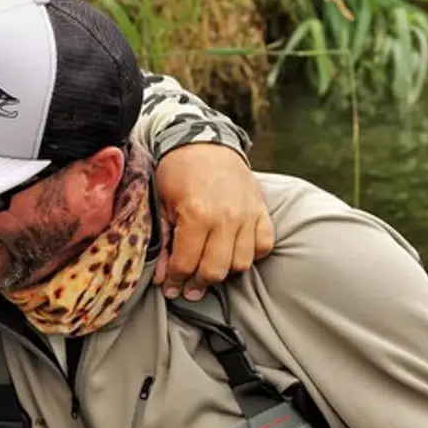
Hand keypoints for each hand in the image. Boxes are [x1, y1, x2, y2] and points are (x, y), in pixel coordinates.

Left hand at [151, 143, 273, 300]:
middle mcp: (226, 217)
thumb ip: (165, 243)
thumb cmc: (178, 171)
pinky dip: (251, 254)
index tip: (170, 287)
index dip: (175, 280)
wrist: (204, 141)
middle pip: (215, 270)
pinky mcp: (261, 210)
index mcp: (197, 214)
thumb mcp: (163, 205)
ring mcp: (247, 214)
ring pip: (241, 263)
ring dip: (224, 271)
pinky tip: (234, 251)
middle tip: (188, 286)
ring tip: (210, 268)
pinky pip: (264, 245)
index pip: (187, 264)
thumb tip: (163, 277)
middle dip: (197, 283)